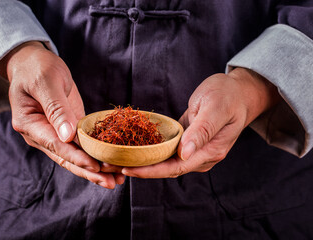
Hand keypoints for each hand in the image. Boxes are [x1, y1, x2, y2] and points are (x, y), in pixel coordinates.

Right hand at [0, 41, 124, 187]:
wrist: (34, 63)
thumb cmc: (36, 68)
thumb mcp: (45, 82)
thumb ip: (55, 108)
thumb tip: (67, 136)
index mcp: (29, 125)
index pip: (55, 145)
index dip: (76, 157)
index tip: (95, 167)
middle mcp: (41, 135)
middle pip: (66, 158)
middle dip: (89, 171)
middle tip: (112, 182)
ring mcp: (54, 134)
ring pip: (75, 157)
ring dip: (95, 169)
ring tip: (116, 180)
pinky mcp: (67, 129)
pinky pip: (81, 146)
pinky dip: (95, 155)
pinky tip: (110, 163)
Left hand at [121, 68, 280, 177]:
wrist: (238, 91)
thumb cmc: (229, 96)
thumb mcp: (216, 108)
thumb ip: (201, 131)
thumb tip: (184, 153)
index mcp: (210, 151)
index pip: (176, 167)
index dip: (151, 170)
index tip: (128, 170)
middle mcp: (201, 156)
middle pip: (168, 168)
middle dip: (142, 169)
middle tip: (113, 166)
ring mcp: (195, 150)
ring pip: (166, 162)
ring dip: (143, 162)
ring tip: (118, 160)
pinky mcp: (188, 141)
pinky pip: (168, 151)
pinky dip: (151, 152)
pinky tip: (134, 149)